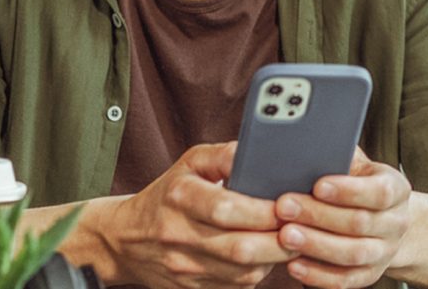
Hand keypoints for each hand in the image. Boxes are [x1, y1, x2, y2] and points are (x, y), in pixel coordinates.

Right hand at [99, 141, 294, 288]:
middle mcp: (179, 236)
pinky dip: (259, 273)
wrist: (125, 240)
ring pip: (243, 273)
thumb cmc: (169, 195)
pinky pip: (237, 287)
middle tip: (302, 226)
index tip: (288, 204)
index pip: (226, 208)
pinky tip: (269, 256)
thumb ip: (225, 155)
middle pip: (240, 248)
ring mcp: (185, 268)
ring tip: (291, 239)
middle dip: (280, 239)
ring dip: (275, 259)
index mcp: (180, 198)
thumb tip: (257, 152)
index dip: (263, 211)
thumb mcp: (190, 163)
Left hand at [274, 148, 412, 288]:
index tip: (318, 185)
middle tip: (284, 207)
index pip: (380, 192)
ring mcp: (384, 252)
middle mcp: (396, 223)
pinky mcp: (368, 275)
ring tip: (284, 235)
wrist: (385, 221)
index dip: (349, 190)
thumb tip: (308, 142)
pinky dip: (318, 275)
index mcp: (397, 190)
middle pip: (359, 223)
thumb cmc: (359, 185)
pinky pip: (345, 280)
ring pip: (352, 254)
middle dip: (319, 215)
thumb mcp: (357, 166)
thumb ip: (340, 156)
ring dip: (316, 245)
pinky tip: (293, 264)